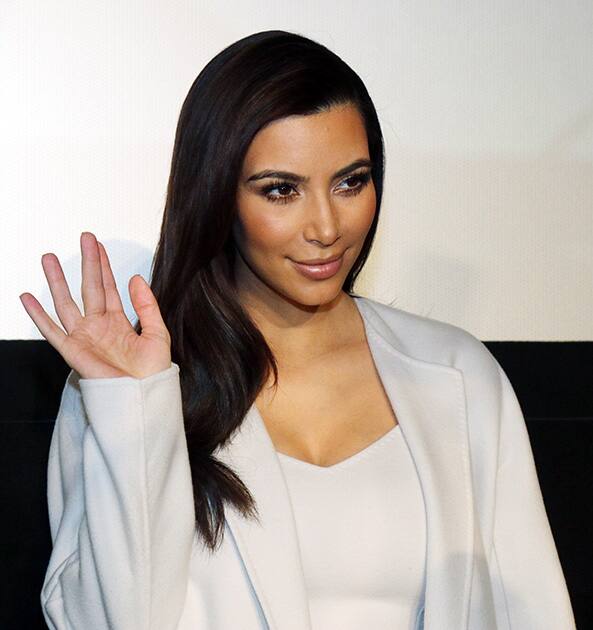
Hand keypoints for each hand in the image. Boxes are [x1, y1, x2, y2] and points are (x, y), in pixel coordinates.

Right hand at [19, 232, 171, 379]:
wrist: (142, 397)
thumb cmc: (152, 372)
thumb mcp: (157, 333)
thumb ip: (147, 305)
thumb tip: (135, 278)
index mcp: (119, 322)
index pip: (108, 287)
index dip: (103, 266)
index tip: (99, 245)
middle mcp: (99, 326)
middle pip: (89, 288)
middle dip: (87, 263)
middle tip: (84, 238)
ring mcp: (84, 337)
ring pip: (66, 302)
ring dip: (57, 280)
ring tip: (49, 258)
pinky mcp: (72, 351)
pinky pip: (51, 330)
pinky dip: (38, 314)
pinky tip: (28, 297)